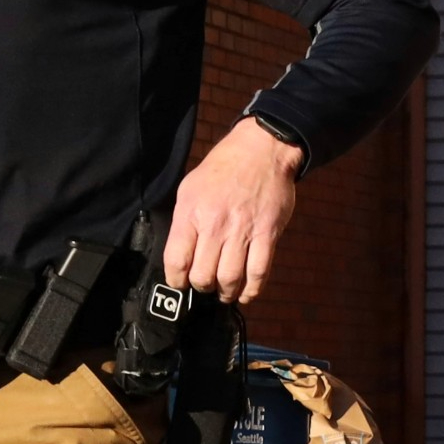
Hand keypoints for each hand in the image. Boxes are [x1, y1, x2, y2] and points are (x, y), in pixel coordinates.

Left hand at [162, 118, 302, 304]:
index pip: (176, 261)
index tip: (179, 283)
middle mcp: (215, 225)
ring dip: (225, 292)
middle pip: (202, 276)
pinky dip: (251, 290)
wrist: (261, 150)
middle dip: (201, 287)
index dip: (175, 280)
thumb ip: (183, 221)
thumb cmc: (222, 169)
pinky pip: (258, 273)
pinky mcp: (268, 234)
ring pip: (229, 279)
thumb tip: (179, 255)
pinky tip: (245, 293)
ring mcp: (243, 231)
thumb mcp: (190, 188)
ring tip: (223, 291)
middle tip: (205, 284)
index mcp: (191, 213)